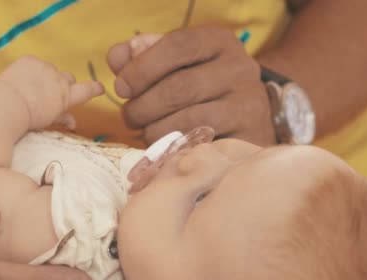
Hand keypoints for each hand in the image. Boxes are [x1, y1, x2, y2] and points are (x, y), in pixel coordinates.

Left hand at [0, 56, 103, 129]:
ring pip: (51, 69)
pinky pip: (34, 62)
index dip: (95, 89)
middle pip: (68, 78)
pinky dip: (30, 69)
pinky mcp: (30, 60)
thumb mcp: (48, 120)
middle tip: (50, 93)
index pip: (86, 91)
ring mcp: (45, 68)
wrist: (7, 104)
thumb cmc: (29, 118)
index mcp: (66, 96)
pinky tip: (21, 78)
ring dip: (46, 76)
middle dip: (63, 84)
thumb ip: (62, 118)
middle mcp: (59, 79)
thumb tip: (73, 123)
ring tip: (31, 87)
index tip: (100, 88)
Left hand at [108, 26, 275, 145]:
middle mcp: (240, 69)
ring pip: (189, 121)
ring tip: (145, 132)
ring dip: (154, 131)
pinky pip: (202, 147)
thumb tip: (117, 57)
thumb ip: (143, 57)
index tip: (121, 88)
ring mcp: (249, 105)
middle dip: (143, 106)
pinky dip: (176, 150)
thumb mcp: (177, 64)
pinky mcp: (249, 138)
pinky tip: (166, 148)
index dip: (142, 68)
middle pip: (179, 87)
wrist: (248, 116)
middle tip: (129, 117)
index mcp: (220, 42)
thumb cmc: (201, 87)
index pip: (178, 46)